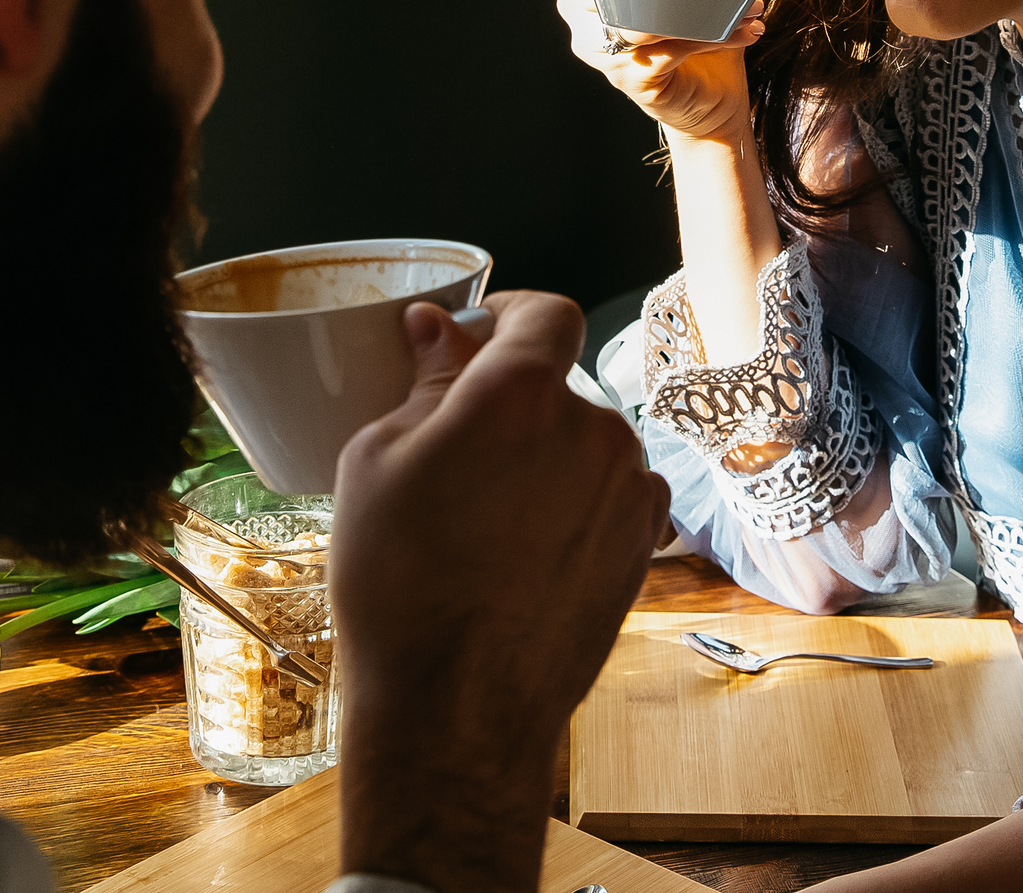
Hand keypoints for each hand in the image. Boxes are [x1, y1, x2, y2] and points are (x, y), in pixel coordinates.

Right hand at [333, 289, 668, 892]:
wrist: (457, 708)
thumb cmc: (400, 586)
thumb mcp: (378, 462)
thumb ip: (426, 382)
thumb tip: (438, 328)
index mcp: (523, 395)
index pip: (543, 315)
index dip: (509, 315)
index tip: (479, 332)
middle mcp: (593, 429)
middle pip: (559, 386)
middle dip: (514, 402)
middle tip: (458, 448)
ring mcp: (628, 490)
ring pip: (585, 442)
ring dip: (547, 456)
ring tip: (487, 517)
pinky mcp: (644, 544)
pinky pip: (613, 493)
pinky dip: (578, 501)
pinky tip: (528, 546)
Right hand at [556, 0, 765, 144]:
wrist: (709, 103)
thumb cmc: (695, 42)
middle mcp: (584, 22)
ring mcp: (602, 54)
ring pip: (651, 18)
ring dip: (708, 13)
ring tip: (749, 8)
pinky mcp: (629, 79)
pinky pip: (671, 48)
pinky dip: (713, 38)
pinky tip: (745, 33)